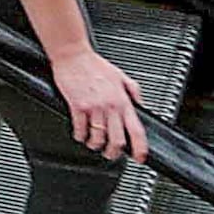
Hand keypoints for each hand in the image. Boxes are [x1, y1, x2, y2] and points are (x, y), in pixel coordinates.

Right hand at [50, 45, 151, 161]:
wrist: (73, 55)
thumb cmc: (94, 64)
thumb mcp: (120, 75)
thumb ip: (132, 90)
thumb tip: (140, 104)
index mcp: (122, 100)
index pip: (136, 129)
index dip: (140, 147)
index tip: (140, 157)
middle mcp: (110, 106)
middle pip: (117, 141)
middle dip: (114, 153)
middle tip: (111, 154)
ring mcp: (93, 108)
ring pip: (98, 139)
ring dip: (95, 145)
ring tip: (93, 143)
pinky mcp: (77, 107)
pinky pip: (80, 130)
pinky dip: (80, 136)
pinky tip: (80, 134)